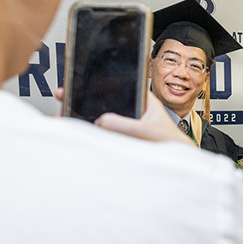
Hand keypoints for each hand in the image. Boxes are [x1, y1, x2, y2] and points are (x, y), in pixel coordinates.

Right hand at [54, 87, 194, 145]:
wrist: (180, 163)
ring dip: (83, 117)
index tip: (77, 80)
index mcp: (143, 100)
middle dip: (82, 99)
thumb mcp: (146, 131)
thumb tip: (100, 121)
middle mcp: (134, 111)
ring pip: (101, 118)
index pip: (118, 85)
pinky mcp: (123, 139)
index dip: (96, 82)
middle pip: (104, 101)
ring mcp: (128, 125)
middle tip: (63, 95)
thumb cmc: (171, 144)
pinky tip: (76, 132)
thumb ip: (124, 126)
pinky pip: (103, 133)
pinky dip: (89, 132)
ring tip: (63, 115)